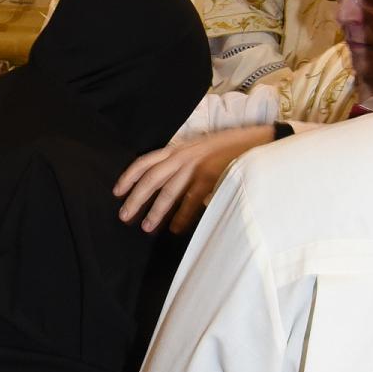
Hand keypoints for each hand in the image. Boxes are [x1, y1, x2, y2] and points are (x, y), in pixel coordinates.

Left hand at [114, 126, 274, 233]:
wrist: (256, 143)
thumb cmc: (226, 150)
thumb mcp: (199, 150)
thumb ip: (181, 164)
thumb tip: (164, 187)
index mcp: (178, 149)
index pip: (145, 161)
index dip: (129, 176)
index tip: (116, 192)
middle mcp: (184, 156)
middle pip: (152, 178)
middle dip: (136, 198)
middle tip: (124, 216)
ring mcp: (197, 166)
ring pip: (169, 192)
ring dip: (156, 211)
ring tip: (147, 227)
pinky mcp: (212, 177)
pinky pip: (192, 201)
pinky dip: (182, 217)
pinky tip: (176, 229)